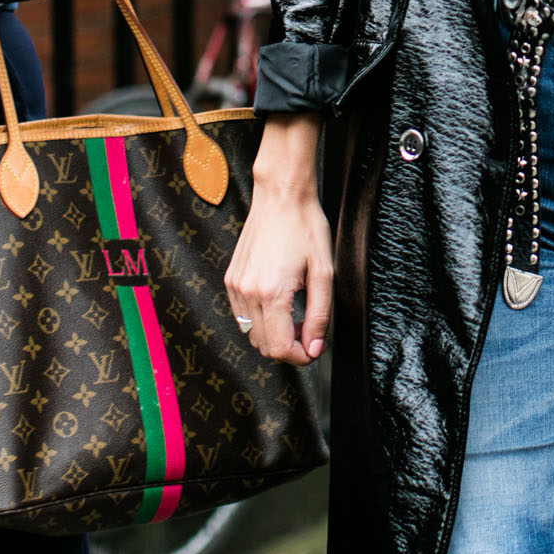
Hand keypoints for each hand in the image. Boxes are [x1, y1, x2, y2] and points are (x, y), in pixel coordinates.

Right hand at [224, 113, 332, 365]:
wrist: (280, 196)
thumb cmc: (305, 227)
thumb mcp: (323, 272)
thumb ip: (320, 314)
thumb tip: (315, 347)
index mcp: (271, 293)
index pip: (280, 348)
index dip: (301, 357)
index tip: (315, 348)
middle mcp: (247, 293)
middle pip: (264, 347)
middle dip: (290, 347)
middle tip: (310, 330)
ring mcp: (235, 286)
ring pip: (252, 334)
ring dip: (274, 335)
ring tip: (296, 315)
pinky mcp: (230, 279)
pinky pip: (242, 315)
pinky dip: (260, 320)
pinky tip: (279, 303)